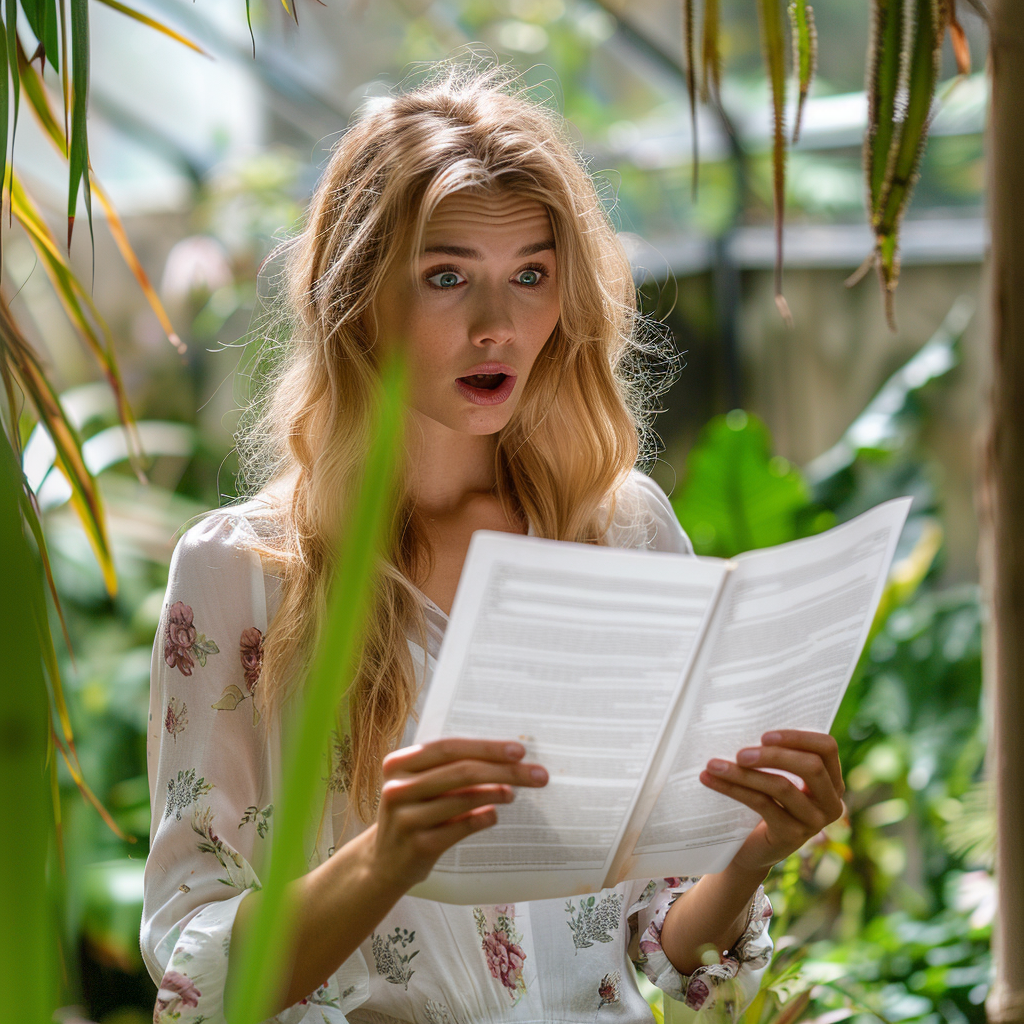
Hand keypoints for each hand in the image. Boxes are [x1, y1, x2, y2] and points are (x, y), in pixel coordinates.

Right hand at [366, 737, 547, 891]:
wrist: (385, 861)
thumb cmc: (416, 811)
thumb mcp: (424, 785)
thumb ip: (455, 769)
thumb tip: (510, 758)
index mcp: (399, 763)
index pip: (449, 747)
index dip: (486, 747)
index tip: (519, 750)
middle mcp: (398, 787)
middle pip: (462, 771)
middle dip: (505, 771)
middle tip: (537, 774)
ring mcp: (405, 818)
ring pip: (463, 799)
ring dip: (496, 793)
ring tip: (514, 793)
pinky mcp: (418, 846)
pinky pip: (461, 827)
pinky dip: (483, 818)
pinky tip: (494, 815)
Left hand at [699, 729, 845, 875]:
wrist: (751, 849)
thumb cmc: (763, 802)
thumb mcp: (776, 776)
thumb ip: (775, 756)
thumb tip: (744, 722)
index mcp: (832, 780)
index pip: (827, 748)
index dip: (798, 737)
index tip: (764, 735)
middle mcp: (830, 802)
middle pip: (810, 767)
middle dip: (773, 756)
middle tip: (739, 753)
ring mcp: (813, 821)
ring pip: (782, 786)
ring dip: (743, 773)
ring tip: (713, 764)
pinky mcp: (792, 836)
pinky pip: (762, 804)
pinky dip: (733, 789)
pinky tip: (710, 779)